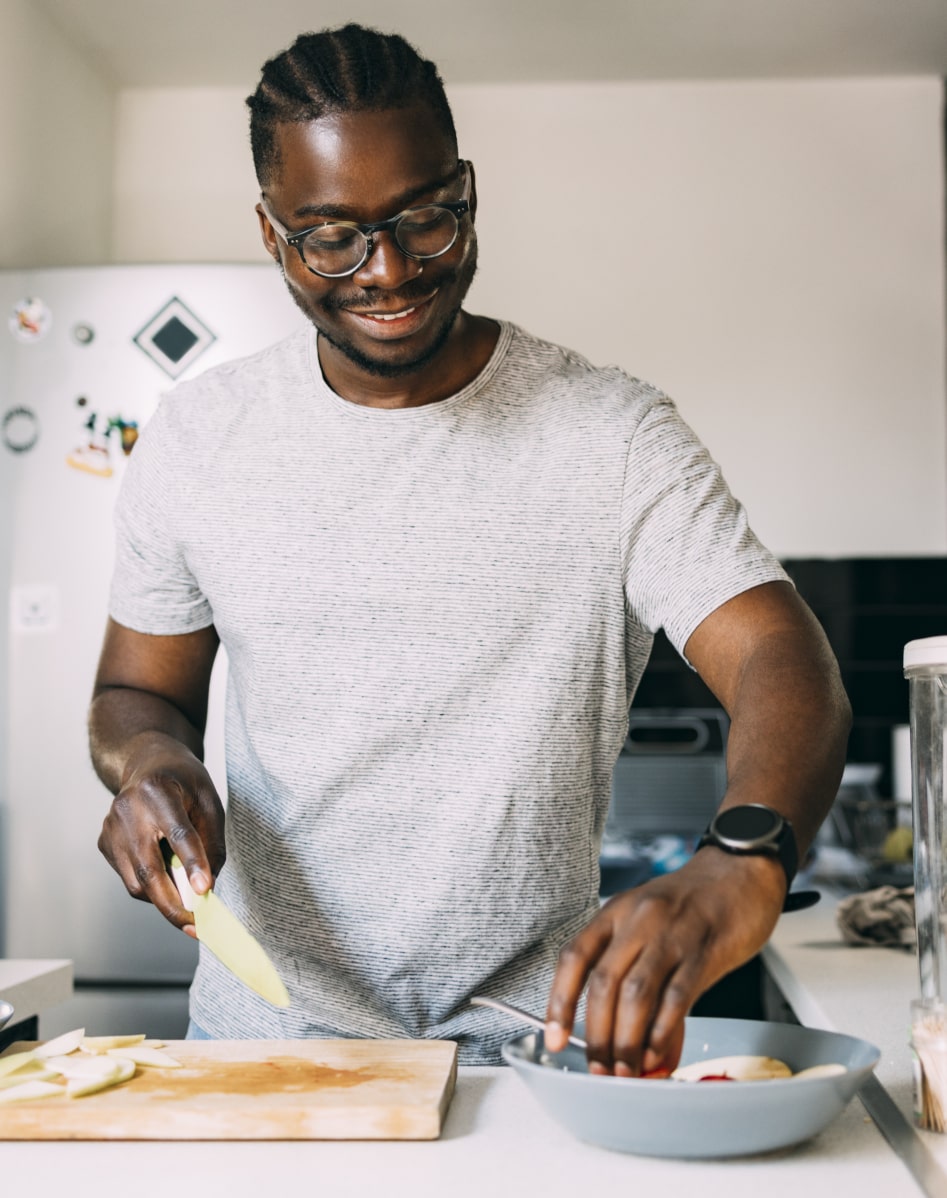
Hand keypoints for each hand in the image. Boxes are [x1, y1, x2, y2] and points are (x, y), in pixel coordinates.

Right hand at [97, 730, 226, 934]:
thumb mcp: (209, 801)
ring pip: (136, 881)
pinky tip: (165, 872)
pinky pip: (129, 878)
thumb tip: (207, 887)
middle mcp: (127, 809)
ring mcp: (110, 827)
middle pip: (148, 868)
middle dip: (172, 904)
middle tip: (194, 925)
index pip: (178, 833)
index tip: (205, 892)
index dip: (193, 864)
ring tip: (187, 898)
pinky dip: (151, 886)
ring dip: (163, 898)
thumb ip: (211, 842)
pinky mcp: (104, 842)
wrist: (148, 763)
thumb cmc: (184, 782)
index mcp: (158, 790)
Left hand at [544, 848, 785, 1075]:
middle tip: (600, 1068)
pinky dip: (662, 1032)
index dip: (559, 1001)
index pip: (575, 956)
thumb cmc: (692, 901)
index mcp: (616, 912)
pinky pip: (677, 998)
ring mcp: (671, 935)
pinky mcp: (705, 952)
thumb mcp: (651, 924)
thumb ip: (637, 975)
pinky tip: (658, 1053)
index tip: (555, 1038)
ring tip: (627, 1070)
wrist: (740, 872)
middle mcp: (638, 921)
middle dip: (597, 1035)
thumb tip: (630, 1039)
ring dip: (627, 1041)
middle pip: (604, 983)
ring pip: (636, 995)